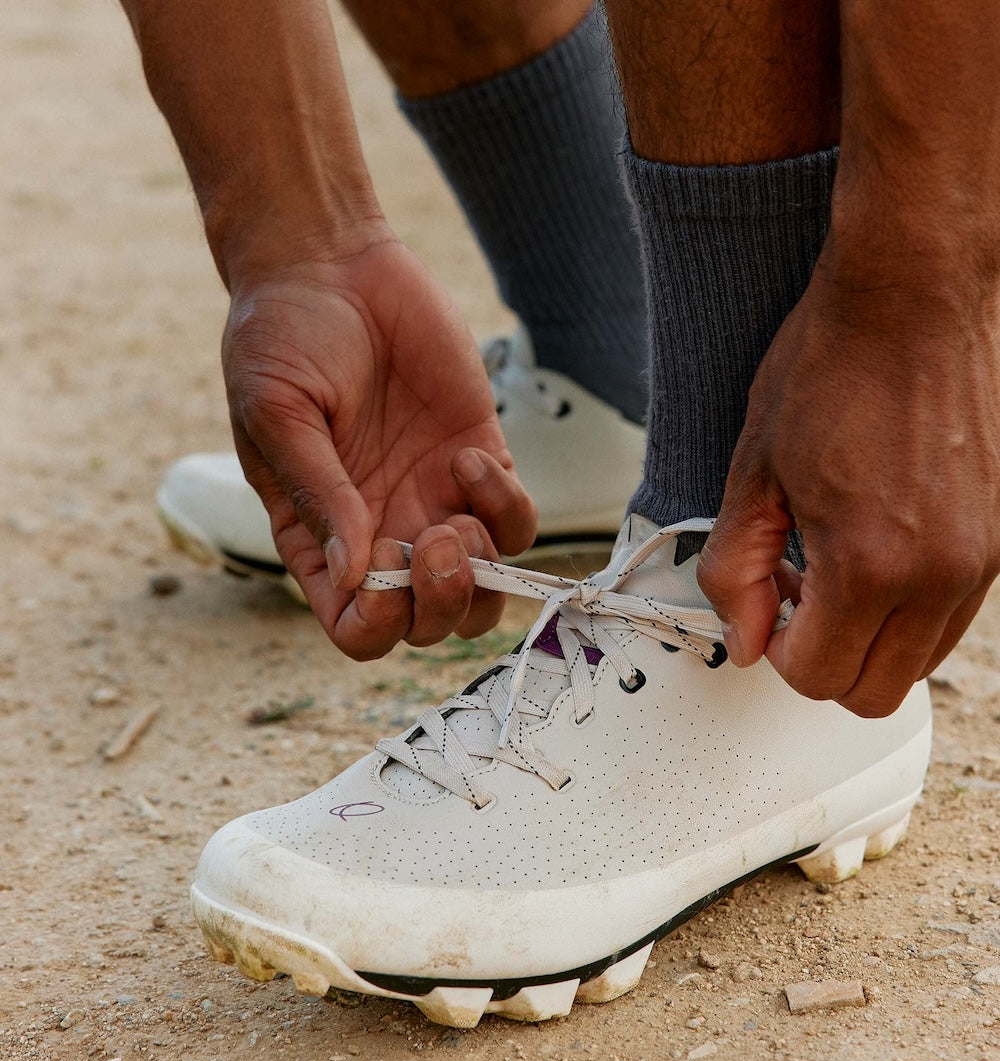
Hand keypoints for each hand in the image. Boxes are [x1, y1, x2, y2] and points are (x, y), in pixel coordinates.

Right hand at [222, 237, 535, 658]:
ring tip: (454, 515)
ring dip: (479, 574)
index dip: (377, 623)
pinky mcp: (479, 462)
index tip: (381, 567)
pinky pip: (516, 524)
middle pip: (429, 624)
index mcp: (320, 541)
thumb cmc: (281, 338)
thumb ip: (319, 497)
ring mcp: (434, 502)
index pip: (358, 627)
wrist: (330, 265)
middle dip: (440, 605)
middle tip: (432, 541)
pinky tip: (469, 459)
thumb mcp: (277, 416)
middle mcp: (380, 533)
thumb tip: (354, 575)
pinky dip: (505, 508)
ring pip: (482, 590)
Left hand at [697, 266, 999, 716]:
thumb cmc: (833, 365)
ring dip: (869, 636)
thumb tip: (742, 639)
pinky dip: (910, 605)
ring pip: (921, 659)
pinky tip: (879, 544)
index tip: (767, 610)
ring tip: (835, 564)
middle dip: (824, 660)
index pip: (819, 678)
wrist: (917, 291)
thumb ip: (737, 571)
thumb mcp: (754, 473)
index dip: (777, 652)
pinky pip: (954, 612)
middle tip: (795, 597)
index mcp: (872, 564)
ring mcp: (988, 556)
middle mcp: (944, 574)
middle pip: (877, 690)